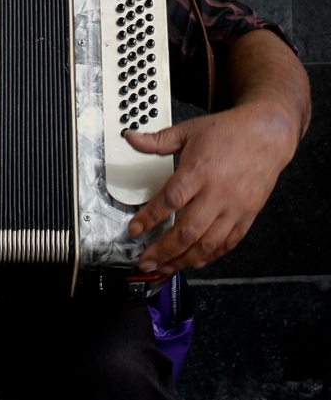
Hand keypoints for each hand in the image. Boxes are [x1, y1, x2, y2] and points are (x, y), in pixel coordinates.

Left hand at [126, 102, 298, 275]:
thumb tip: (130, 138)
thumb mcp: (189, 131)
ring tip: (165, 268)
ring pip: (207, 243)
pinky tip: (194, 261)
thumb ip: (158, 140)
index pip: (170, 200)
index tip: (134, 230)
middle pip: (187, 230)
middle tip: (146, 262)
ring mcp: (234, 207)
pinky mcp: (247, 216)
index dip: (150, 218)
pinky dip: (210, 256)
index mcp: (199, 170)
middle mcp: (217, 193)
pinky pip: (227, 243)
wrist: (268, 135)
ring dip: (183, 259)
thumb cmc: (228, 132)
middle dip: (163, 250)